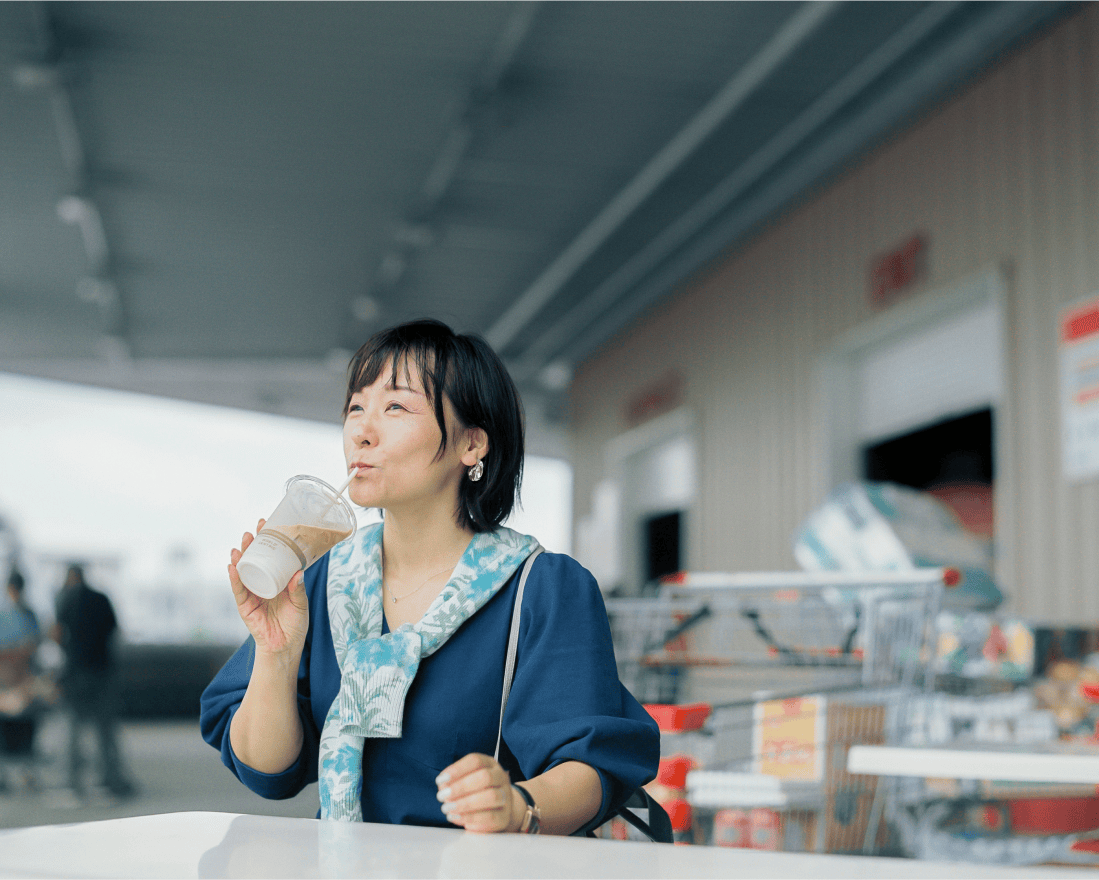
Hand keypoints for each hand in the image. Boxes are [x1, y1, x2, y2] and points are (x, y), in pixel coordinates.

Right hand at [229, 519, 309, 657]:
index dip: (268, 541)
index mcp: (277, 579)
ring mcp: (252, 594)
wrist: (286, 647)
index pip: (271, 556)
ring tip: (239, 547)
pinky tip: (232, 567)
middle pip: (254, 560)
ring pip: (243, 572)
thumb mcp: (301, 604)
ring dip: (240, 559)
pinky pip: (238, 590)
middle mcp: (263, 583)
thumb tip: (298, 573)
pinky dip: (235, 579)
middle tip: (251, 532)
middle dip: (251, 545)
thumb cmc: (295, 624)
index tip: (266, 524)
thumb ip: (298, 589)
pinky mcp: (245, 606)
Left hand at [435, 753, 523, 832]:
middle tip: (442, 796)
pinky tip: (457, 818)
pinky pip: (490, 817)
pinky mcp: (504, 816)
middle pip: (485, 777)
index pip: (475, 761)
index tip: (440, 780)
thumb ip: (452, 783)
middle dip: (461, 787)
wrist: (498, 809)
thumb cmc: (476, 792)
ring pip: (491, 796)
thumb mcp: (465, 782)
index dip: (457, 769)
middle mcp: (500, 777)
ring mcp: (505, 796)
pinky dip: (471, 818)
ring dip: (466, 803)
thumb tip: (443, 787)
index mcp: (489, 764)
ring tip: (448, 809)